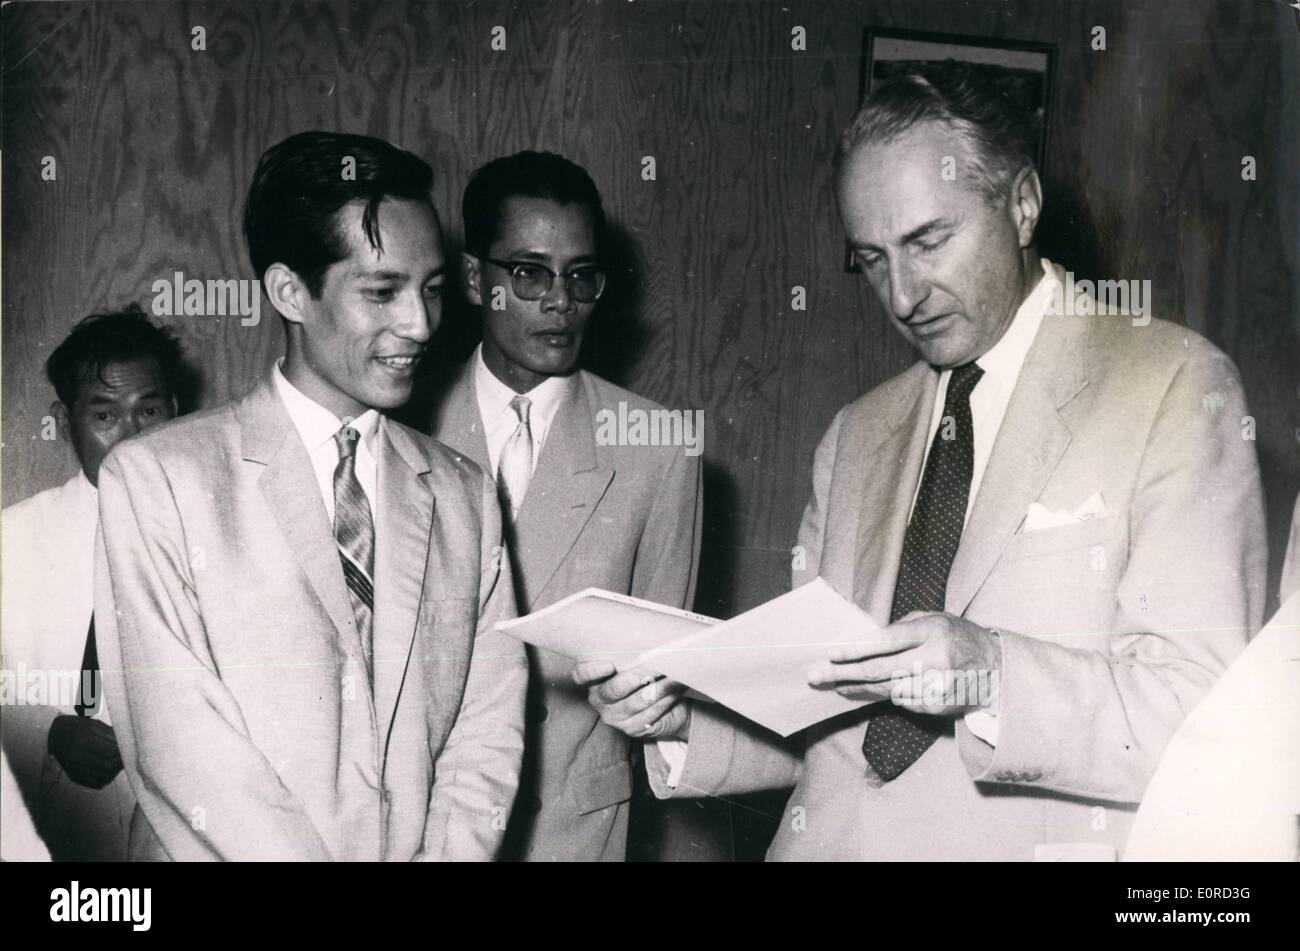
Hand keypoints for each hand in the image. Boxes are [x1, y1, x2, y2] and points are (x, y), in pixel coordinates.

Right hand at [48, 715, 123, 788]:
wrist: (55, 736)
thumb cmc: (76, 727)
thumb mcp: (95, 725)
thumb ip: (111, 735)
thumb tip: (127, 743)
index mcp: (83, 742)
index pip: (110, 752)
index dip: (123, 751)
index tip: (129, 748)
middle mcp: (78, 758)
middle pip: (108, 768)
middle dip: (121, 763)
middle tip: (126, 756)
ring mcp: (75, 770)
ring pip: (104, 778)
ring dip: (115, 771)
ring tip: (117, 762)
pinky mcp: (75, 777)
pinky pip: (96, 784)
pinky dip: (106, 778)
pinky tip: (108, 769)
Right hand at [572, 661, 690, 739]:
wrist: (665, 702)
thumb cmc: (645, 674)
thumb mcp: (634, 661)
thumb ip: (633, 652)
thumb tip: (648, 641)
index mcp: (593, 679)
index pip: (581, 675)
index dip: (592, 671)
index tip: (609, 665)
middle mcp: (599, 699)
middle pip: (616, 688)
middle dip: (640, 674)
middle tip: (659, 662)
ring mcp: (614, 717)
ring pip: (639, 700)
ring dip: (660, 685)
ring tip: (674, 673)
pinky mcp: (632, 729)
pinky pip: (652, 712)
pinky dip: (666, 698)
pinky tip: (675, 688)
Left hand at [805, 612, 1001, 715]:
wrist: (996, 668)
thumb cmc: (957, 636)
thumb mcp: (934, 619)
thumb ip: (901, 628)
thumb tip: (863, 637)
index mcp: (932, 632)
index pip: (886, 641)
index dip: (855, 649)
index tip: (830, 653)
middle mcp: (934, 660)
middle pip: (879, 670)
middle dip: (842, 673)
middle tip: (815, 675)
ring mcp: (935, 686)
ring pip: (884, 689)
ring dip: (855, 687)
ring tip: (833, 684)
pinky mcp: (935, 706)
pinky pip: (899, 700)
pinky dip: (880, 694)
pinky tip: (863, 690)